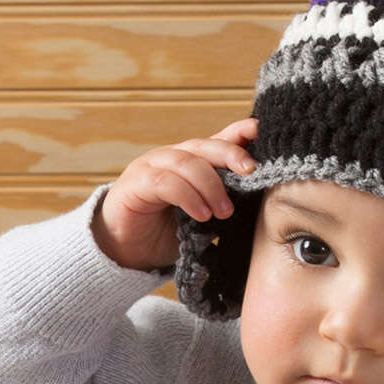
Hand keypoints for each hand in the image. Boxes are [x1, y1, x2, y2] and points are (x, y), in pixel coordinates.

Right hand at [93, 118, 258, 271]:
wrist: (125, 253)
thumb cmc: (165, 235)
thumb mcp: (202, 218)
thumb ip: (222, 204)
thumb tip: (257, 202)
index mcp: (189, 162)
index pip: (216, 141)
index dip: (236, 133)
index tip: (258, 131)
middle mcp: (171, 158)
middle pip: (203, 146)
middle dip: (229, 154)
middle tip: (251, 171)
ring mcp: (151, 166)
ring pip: (186, 162)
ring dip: (210, 185)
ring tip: (224, 212)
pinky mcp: (135, 183)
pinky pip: (166, 182)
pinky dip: (188, 196)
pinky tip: (201, 214)